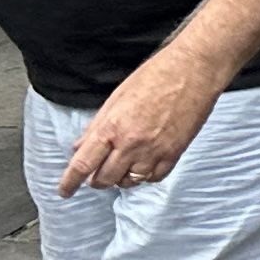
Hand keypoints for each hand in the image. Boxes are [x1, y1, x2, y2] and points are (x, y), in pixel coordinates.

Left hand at [58, 49, 222, 195]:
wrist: (194, 69)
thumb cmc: (156, 75)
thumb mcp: (117, 97)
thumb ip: (96, 125)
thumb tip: (80, 147)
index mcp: (112, 126)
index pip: (83, 164)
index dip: (70, 182)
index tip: (65, 190)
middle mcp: (131, 143)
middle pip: (104, 178)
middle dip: (96, 180)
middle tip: (97, 174)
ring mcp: (154, 150)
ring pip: (129, 182)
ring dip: (120, 179)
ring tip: (121, 167)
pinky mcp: (174, 153)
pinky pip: (154, 177)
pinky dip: (145, 176)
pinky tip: (143, 165)